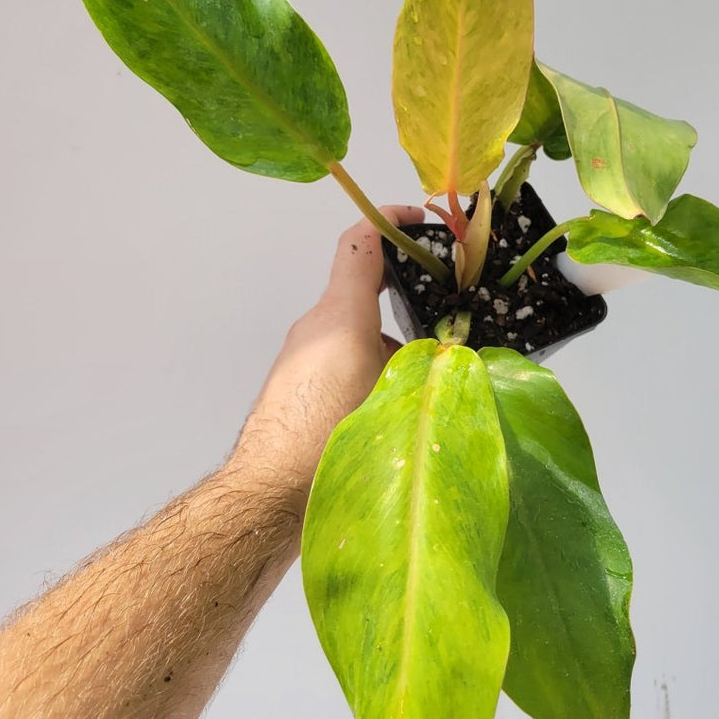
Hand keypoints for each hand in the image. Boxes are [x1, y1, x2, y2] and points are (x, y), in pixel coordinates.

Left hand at [225, 204, 423, 506]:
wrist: (266, 497)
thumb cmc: (325, 440)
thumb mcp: (392, 395)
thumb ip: (426, 366)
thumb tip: (451, 355)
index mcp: (338, 316)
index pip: (361, 242)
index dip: (392, 221)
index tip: (423, 223)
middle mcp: (315, 328)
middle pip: (365, 291)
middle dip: (407, 297)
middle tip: (450, 315)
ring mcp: (302, 359)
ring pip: (357, 332)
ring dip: (393, 343)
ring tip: (429, 377)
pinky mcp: (298, 390)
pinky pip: (342, 362)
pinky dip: (371, 370)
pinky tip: (393, 408)